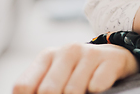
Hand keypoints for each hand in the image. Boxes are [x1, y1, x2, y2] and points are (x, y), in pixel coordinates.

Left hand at [13, 42, 138, 93]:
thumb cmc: (79, 73)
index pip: (24, 86)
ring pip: (72, 91)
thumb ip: (40, 89)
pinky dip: (96, 90)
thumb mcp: (56, 77)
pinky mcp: (110, 59)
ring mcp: (89, 53)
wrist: (115, 57)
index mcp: (47, 56)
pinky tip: (97, 87)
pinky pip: (96, 85)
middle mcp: (67, 51)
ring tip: (84, 92)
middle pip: (48, 91)